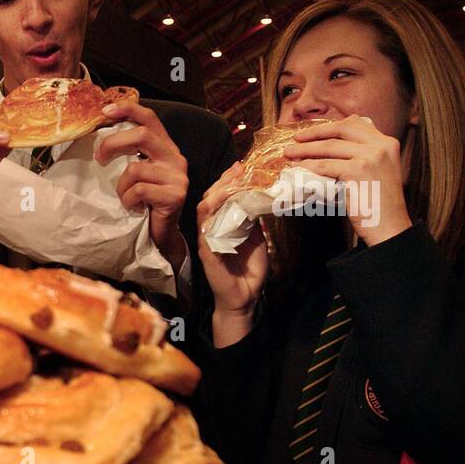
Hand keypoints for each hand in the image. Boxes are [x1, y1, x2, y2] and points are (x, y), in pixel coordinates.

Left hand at [96, 99, 189, 269]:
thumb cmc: (144, 204)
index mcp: (165, 148)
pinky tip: (133, 207)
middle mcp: (175, 158)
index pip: (149, 118)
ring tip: (125, 197)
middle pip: (142, 135)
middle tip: (98, 158)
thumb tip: (98, 139)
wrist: (161, 236)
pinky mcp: (175, 195)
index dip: (127, 109)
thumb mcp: (137, 175)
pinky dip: (127, 200)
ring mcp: (178, 177)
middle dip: (113, 144)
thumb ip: (129, 155)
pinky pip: (138, 190)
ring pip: (135, 168)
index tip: (104, 111)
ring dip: (121, 185)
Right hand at [197, 165, 267, 346]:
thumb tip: (260, 196)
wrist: (245, 297)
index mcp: (222, 224)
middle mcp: (211, 229)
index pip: (220, 196)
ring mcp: (207, 240)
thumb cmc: (249, 269)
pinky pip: (207, 230)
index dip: (228, 180)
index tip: (242, 166)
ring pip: (204, 210)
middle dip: (223, 181)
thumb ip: (254, 219)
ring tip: (233, 182)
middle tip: (239, 168)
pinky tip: (227, 206)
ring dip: (218, 194)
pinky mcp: (207, 253)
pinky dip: (215, 217)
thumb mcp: (256, 237)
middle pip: (209, 197)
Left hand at [281, 115, 411, 245]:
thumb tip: (333, 143)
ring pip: (330, 147)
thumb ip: (363, 154)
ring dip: (305, 149)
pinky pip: (325, 165)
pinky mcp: (359, 172)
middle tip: (296, 138)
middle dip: (314, 132)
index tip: (312, 131)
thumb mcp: (378, 171)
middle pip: (341, 130)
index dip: (331, 125)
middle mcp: (381, 146)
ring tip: (289, 153)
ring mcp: (371, 157)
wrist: (390, 227)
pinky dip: (308, 166)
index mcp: (387, 142)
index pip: (356, 124)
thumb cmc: (378, 203)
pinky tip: (298, 168)